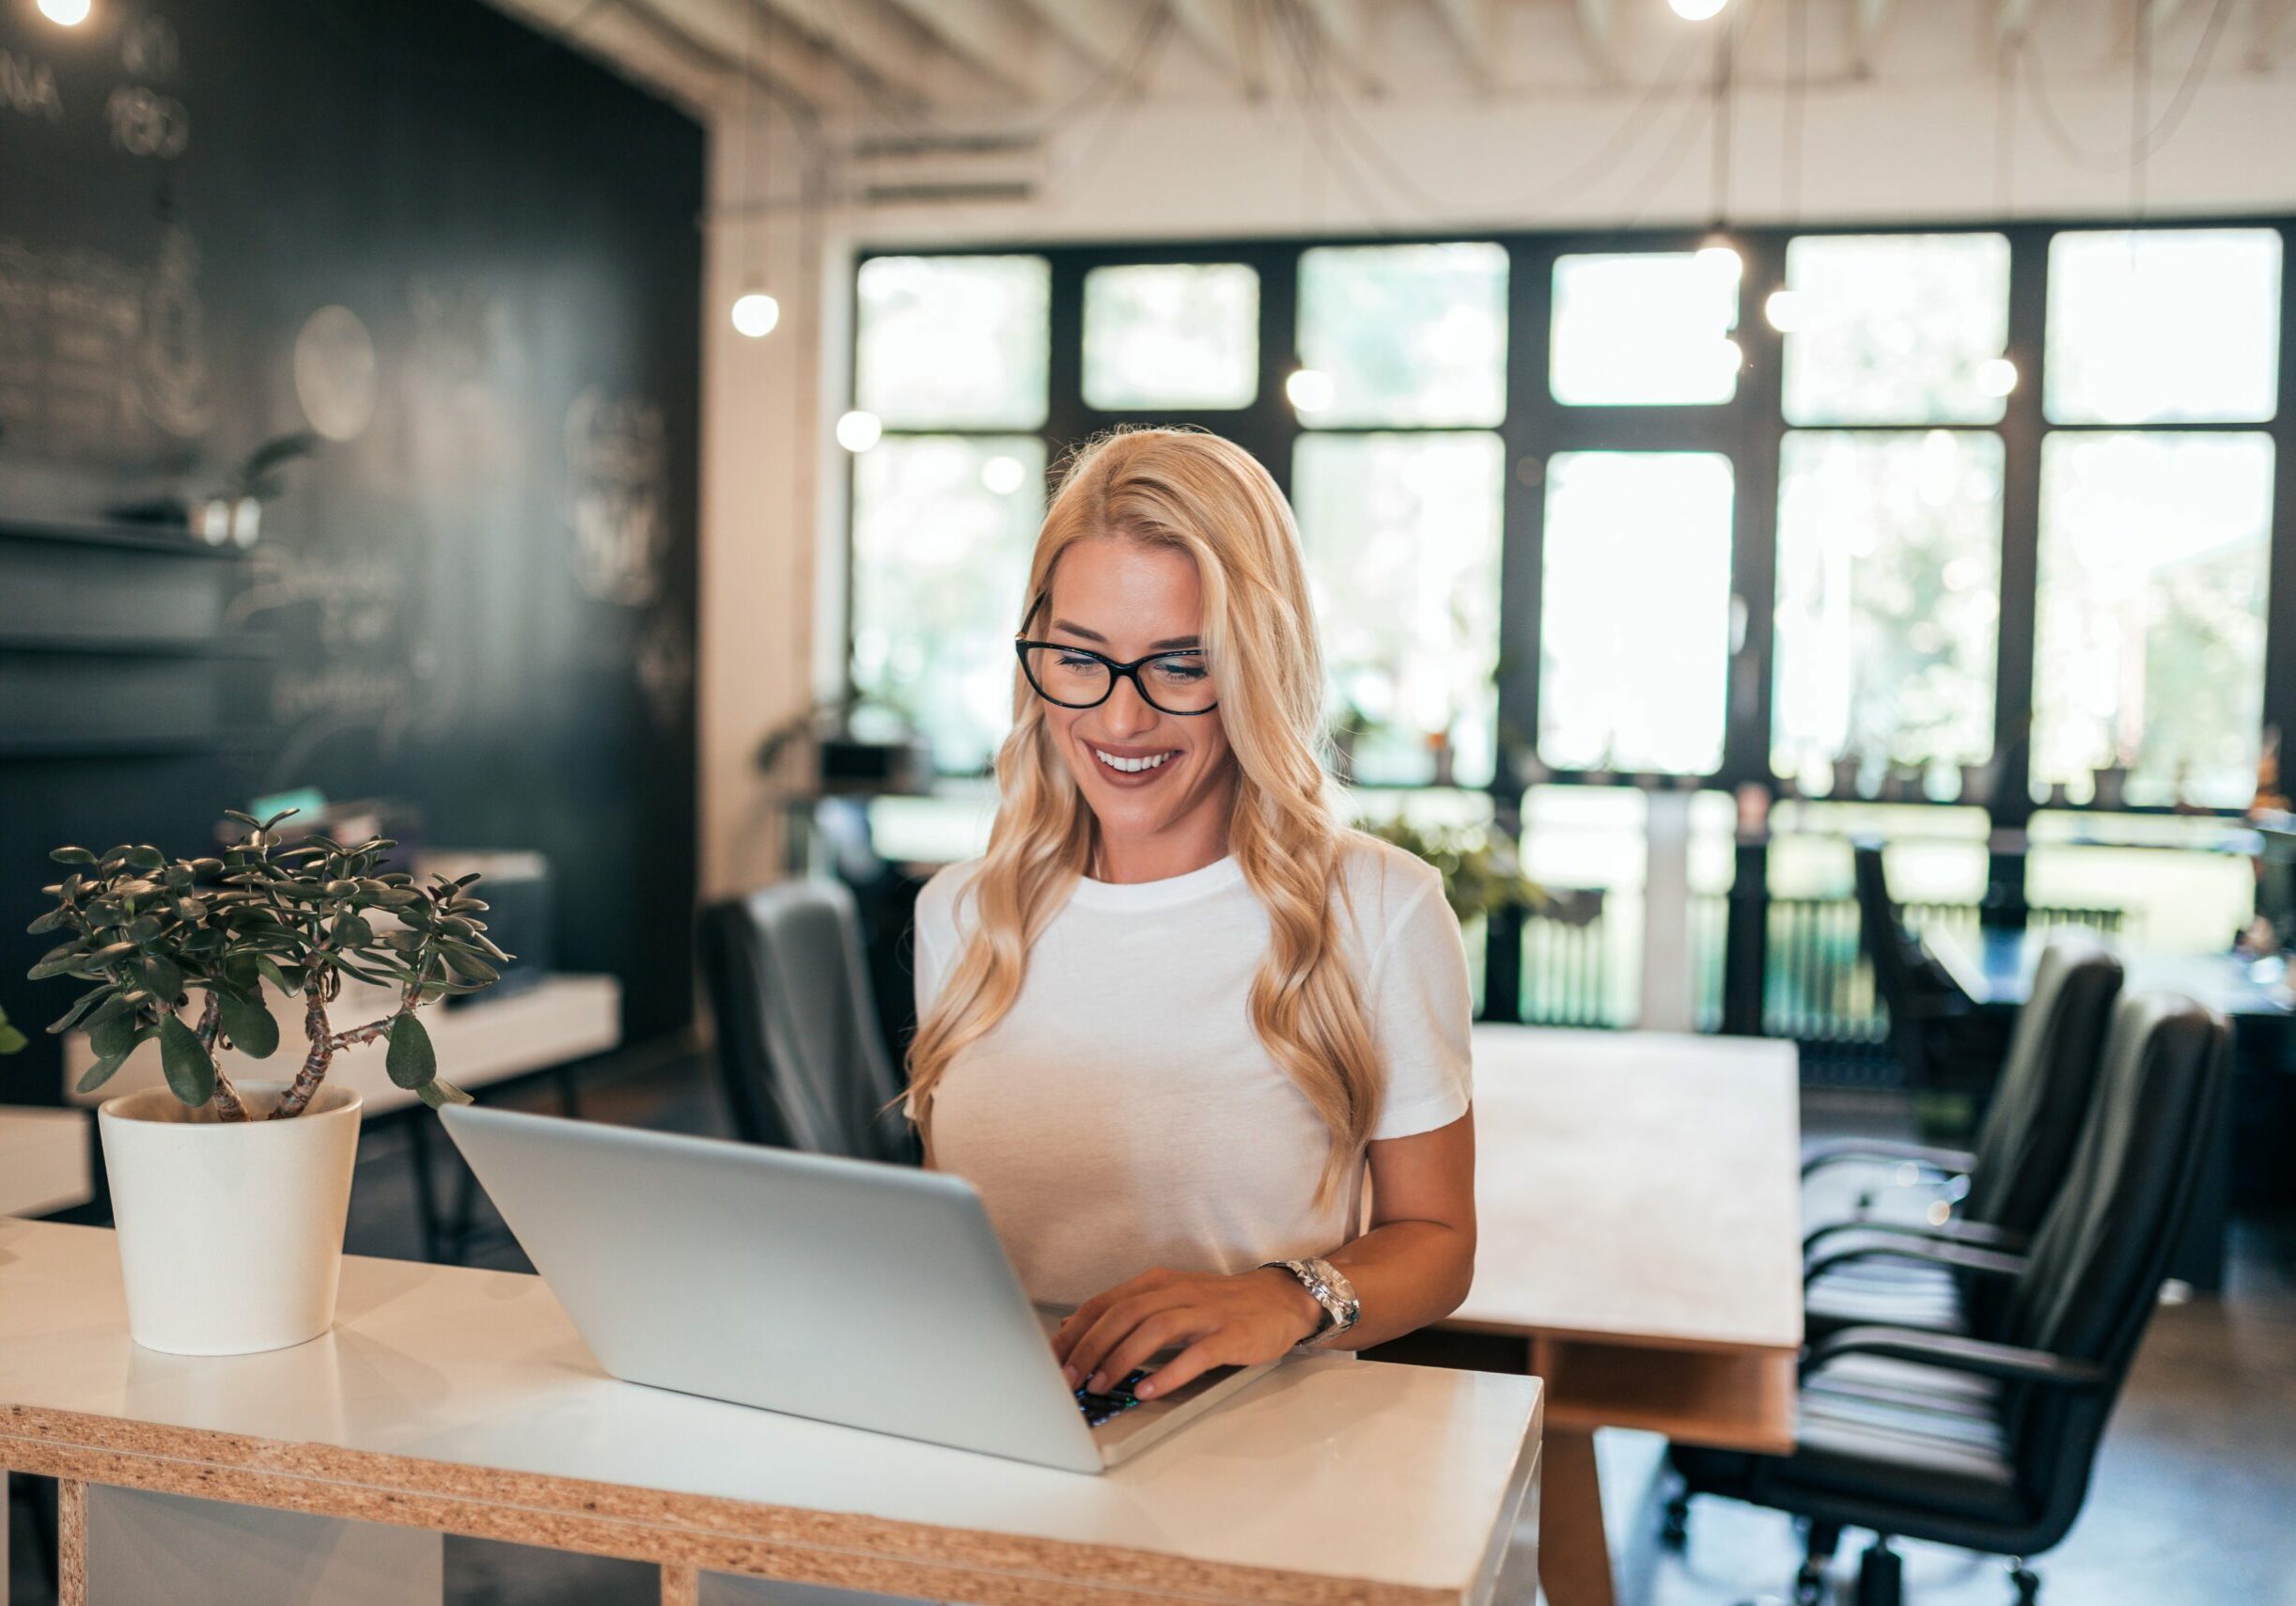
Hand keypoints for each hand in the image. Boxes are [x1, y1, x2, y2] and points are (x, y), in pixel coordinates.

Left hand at [1051, 1265, 1325, 1400]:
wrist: (1280, 1299)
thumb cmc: (1218, 1305)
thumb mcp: (1170, 1299)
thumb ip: (1129, 1313)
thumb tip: (1078, 1334)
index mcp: (1157, 1283)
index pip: (1105, 1303)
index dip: (1076, 1332)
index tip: (1053, 1359)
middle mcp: (1178, 1292)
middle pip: (1124, 1314)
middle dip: (1090, 1347)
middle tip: (1069, 1379)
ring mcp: (1206, 1313)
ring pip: (1154, 1329)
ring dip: (1121, 1359)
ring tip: (1100, 1385)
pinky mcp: (1231, 1335)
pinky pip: (1196, 1354)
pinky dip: (1169, 1373)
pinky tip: (1148, 1390)